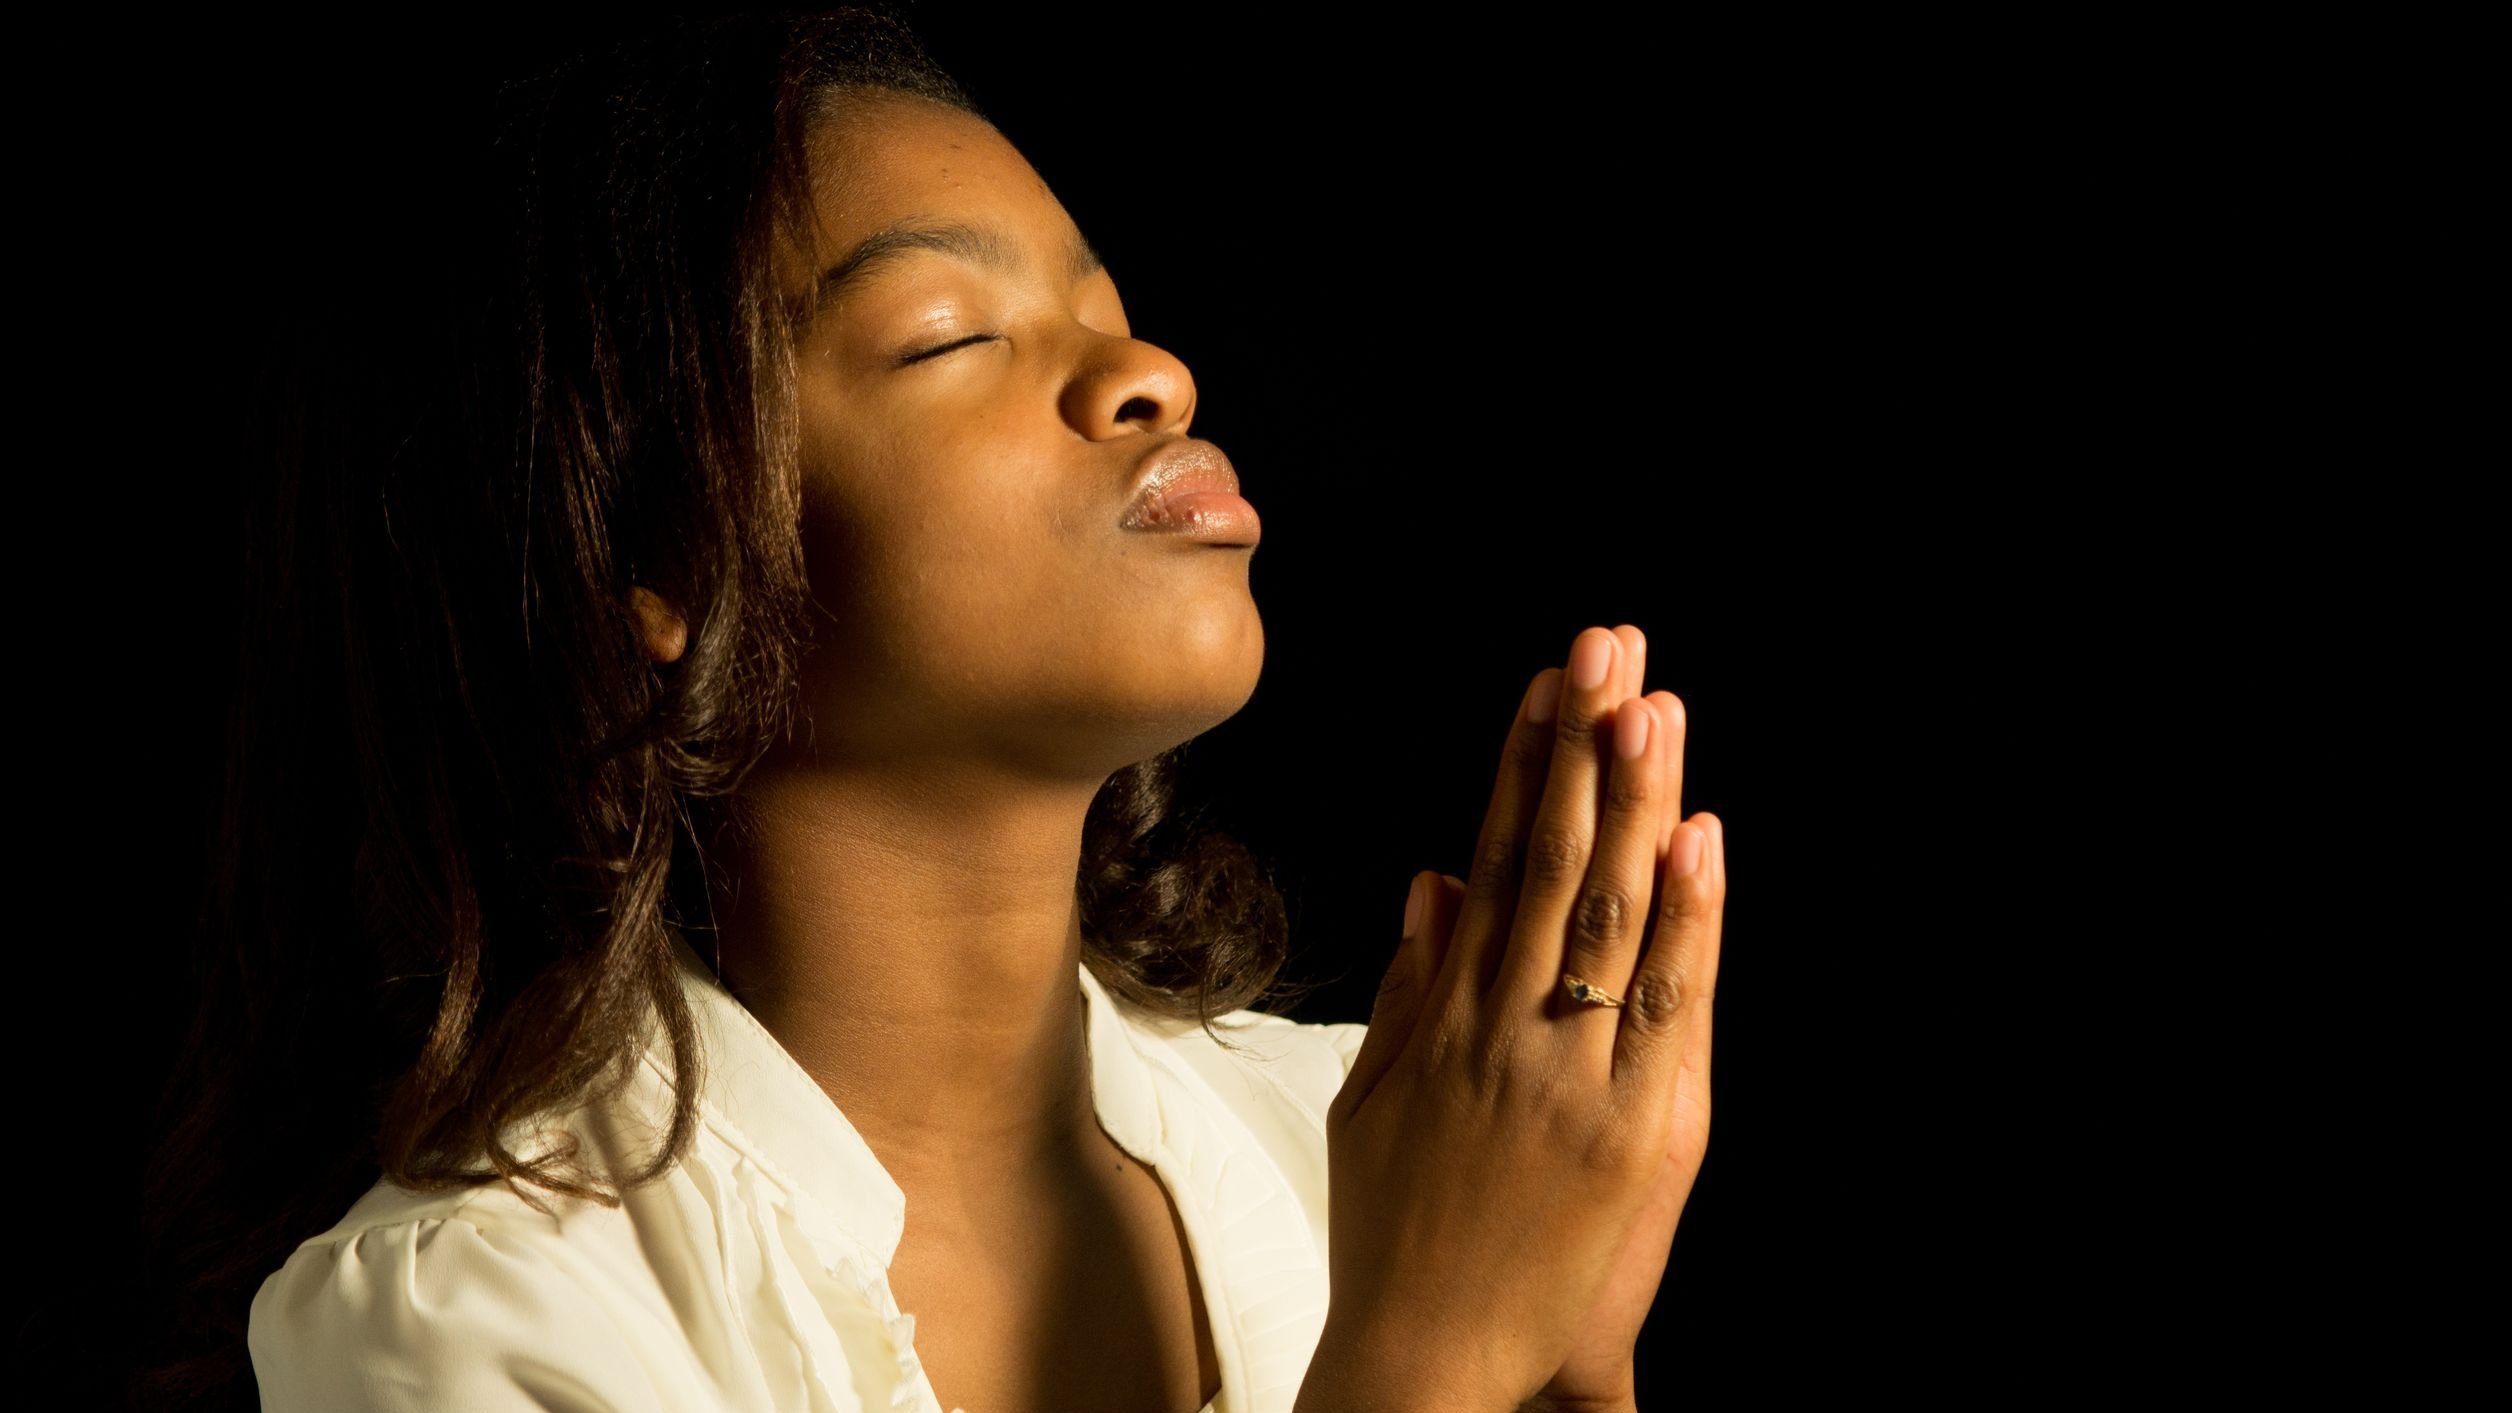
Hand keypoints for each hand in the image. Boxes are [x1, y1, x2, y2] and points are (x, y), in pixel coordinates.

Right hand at [1302, 624, 1727, 1412]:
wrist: (1428, 1362)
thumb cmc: (1397, 1237)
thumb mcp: (1370, 1101)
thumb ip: (1408, 986)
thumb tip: (1435, 880)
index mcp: (1445, 1016)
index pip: (1493, 861)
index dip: (1523, 766)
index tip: (1547, 684)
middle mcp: (1504, 1030)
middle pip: (1553, 863)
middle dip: (1583, 747)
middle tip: (1607, 646)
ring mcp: (1571, 1078)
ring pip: (1609, 916)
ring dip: (1637, 803)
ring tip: (1654, 705)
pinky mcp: (1635, 1134)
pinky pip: (1666, 1008)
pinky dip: (1688, 922)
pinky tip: (1700, 840)